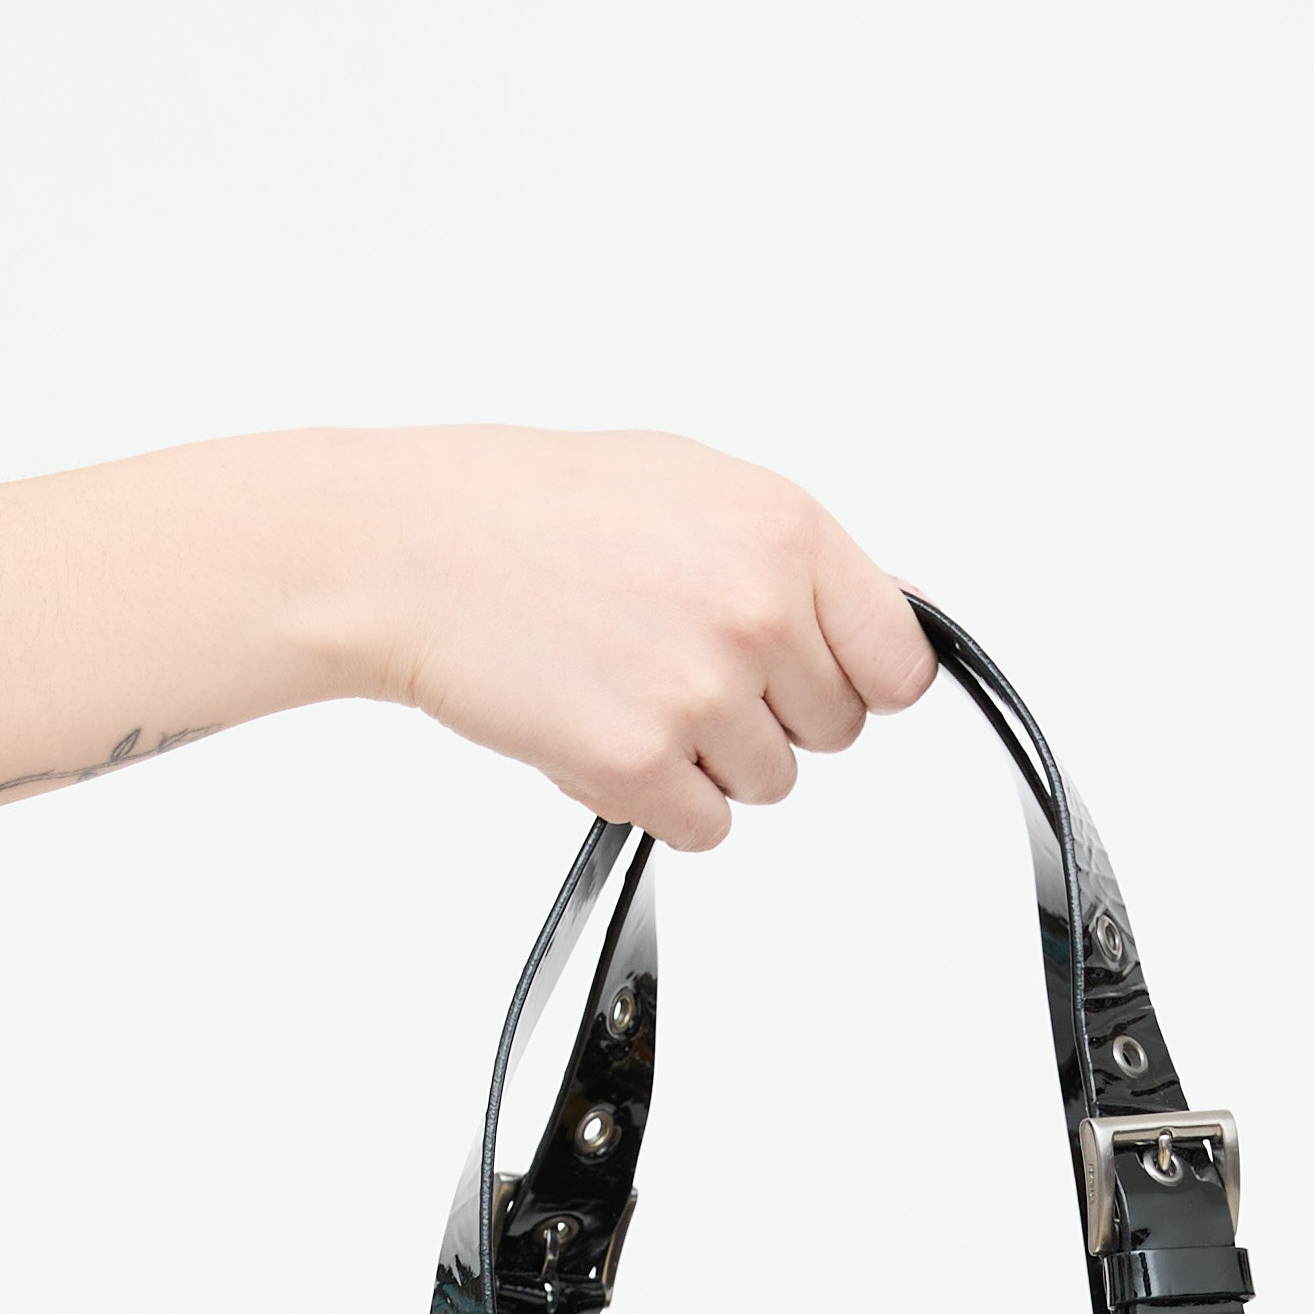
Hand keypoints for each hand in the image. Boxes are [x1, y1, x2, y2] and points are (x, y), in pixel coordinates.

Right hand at [327, 428, 937, 852]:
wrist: (414, 550)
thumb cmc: (534, 510)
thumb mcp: (694, 486)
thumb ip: (796, 560)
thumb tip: (888, 619)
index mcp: (786, 534)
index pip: (899, 663)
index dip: (857, 679)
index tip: (818, 678)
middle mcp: (757, 612)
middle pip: (835, 731)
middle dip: (770, 713)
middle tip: (682, 663)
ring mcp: (701, 695)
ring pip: (769, 783)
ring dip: (708, 758)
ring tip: (630, 684)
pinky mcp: (640, 766)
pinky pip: (702, 827)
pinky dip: (657, 800)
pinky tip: (602, 729)